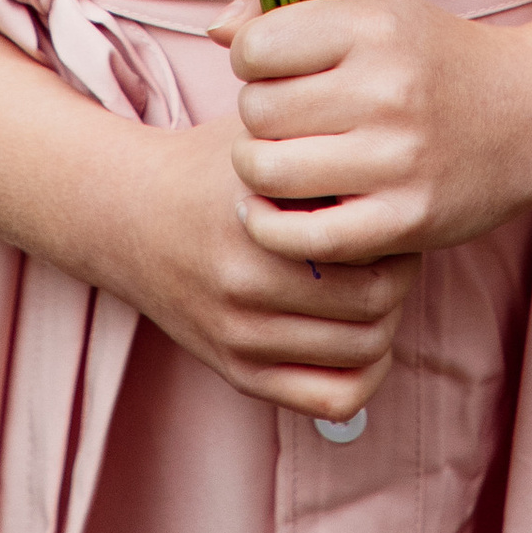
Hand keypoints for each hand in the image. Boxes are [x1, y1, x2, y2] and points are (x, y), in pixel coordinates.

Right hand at [102, 115, 415, 416]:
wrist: (132, 217)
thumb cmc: (211, 167)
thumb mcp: (260, 132)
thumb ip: (317, 135)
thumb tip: (392, 148)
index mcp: (260, 223)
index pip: (372, 246)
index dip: (396, 225)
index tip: (390, 206)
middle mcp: (248, 285)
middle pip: (377, 301)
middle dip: (399, 273)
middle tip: (393, 247)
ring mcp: (242, 336)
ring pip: (364, 351)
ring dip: (385, 319)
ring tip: (375, 283)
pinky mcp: (238, 372)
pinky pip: (331, 400)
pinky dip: (364, 373)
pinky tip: (360, 335)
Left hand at [217, 0, 531, 268]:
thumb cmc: (437, 57)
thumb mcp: (378, 6)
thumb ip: (295, 5)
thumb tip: (218, 28)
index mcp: (375, 27)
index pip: (256, 45)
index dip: (249, 59)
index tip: (272, 69)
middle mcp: (386, 89)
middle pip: (257, 110)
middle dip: (256, 117)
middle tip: (282, 122)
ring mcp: (397, 159)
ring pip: (268, 171)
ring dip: (257, 171)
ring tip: (277, 164)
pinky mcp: (406, 220)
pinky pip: (303, 235)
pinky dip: (273, 228)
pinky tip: (279, 211)